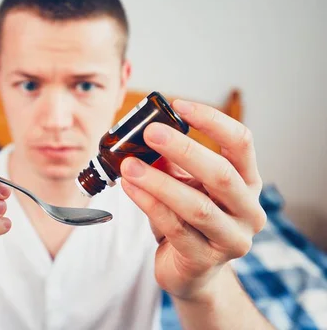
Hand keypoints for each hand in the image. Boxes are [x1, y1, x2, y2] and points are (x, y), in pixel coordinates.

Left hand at [119, 100, 265, 301]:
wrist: (191, 271)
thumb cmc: (189, 220)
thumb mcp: (185, 184)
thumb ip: (171, 161)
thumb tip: (142, 134)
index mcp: (247, 182)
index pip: (241, 143)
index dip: (213, 121)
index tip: (180, 105)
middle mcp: (248, 210)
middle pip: (222, 174)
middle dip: (184, 150)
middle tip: (151, 132)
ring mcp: (230, 238)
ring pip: (197, 206)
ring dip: (159, 182)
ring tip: (129, 166)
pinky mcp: (205, 260)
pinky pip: (175, 228)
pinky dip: (149, 205)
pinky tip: (129, 188)